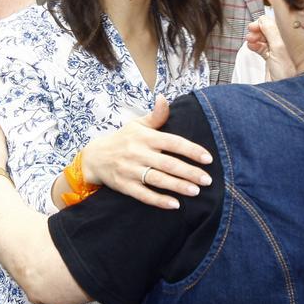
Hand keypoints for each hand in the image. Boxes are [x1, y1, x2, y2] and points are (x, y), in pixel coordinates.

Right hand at [81, 95, 211, 209]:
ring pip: (157, 179)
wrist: (95, 157)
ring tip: (196, 191)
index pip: (172, 142)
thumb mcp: (138, 124)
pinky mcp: (124, 186)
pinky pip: (143, 194)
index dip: (191, 150)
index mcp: (145, 137)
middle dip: (189, 172)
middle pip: (168, 163)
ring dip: (178, 186)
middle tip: (207, 180)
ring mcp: (130, 170)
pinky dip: (159, 200)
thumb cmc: (123, 139)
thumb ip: (156, 115)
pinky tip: (174, 204)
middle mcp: (138, 153)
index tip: (208, 158)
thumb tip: (164, 98)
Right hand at [245, 12, 294, 80]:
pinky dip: (255, 45)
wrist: (285, 92)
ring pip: (264, 38)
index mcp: (290, 38)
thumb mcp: (278, 48)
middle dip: (258, 30)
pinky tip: (251, 46)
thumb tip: (262, 20)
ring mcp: (278, 51)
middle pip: (268, 29)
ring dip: (255, 37)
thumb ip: (271, 31)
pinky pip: (261, 47)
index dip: (264, 23)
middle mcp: (285, 43)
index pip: (276, 22)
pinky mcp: (272, 59)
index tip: (254, 26)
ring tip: (250, 41)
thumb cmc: (288, 74)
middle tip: (251, 34)